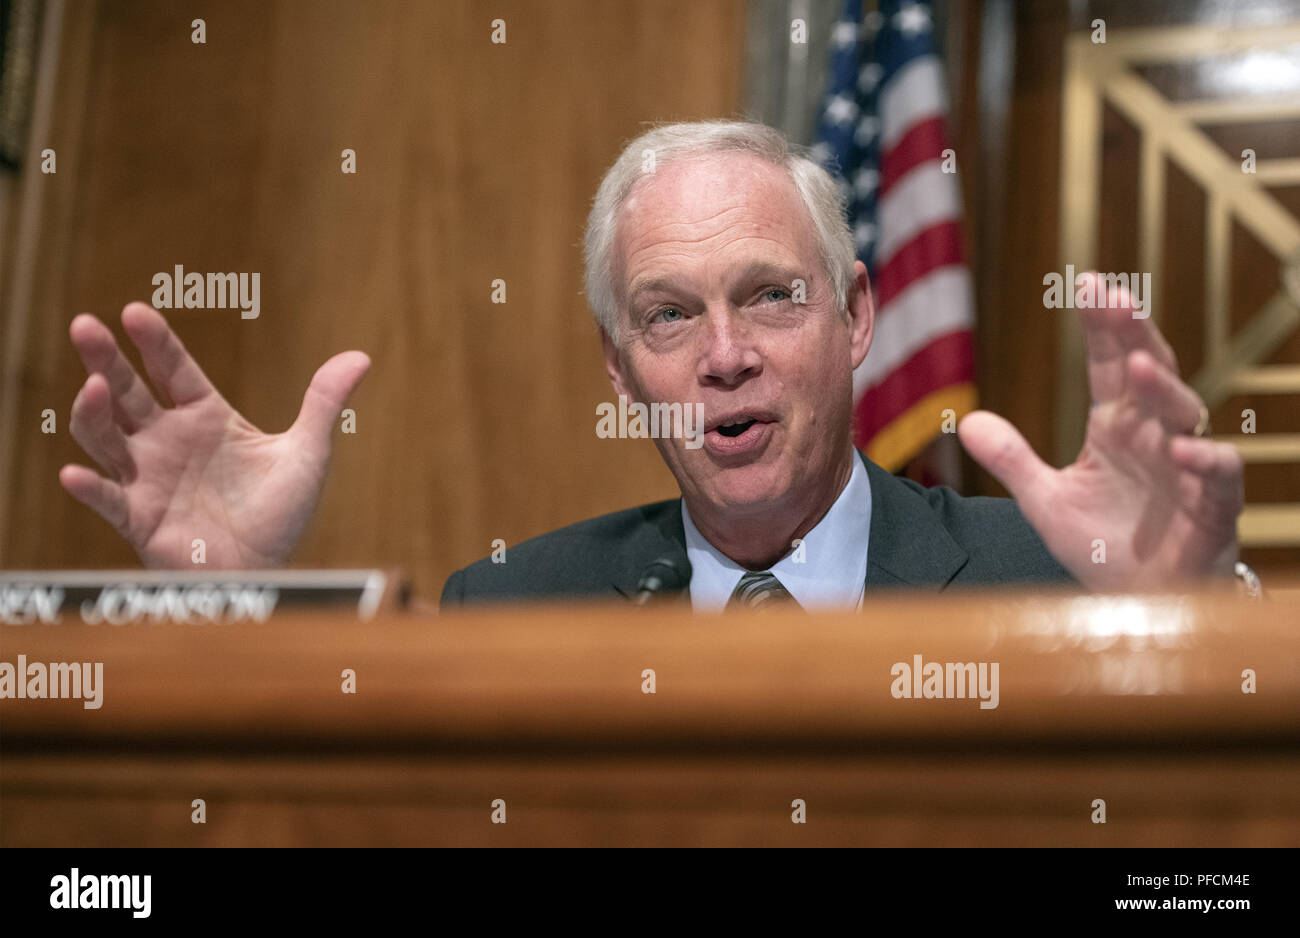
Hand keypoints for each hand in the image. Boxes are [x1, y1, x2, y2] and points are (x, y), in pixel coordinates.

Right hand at [60, 302, 369, 568]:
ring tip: (95, 388)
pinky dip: (89, 489)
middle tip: (85, 326)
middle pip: (126, 391)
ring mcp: (148, 477)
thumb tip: (361, 357)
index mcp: (205, 418)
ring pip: (104, 436)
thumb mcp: (308, 454)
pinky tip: (76, 475)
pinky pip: (107, 500)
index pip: (173, 369)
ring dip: (93, 413)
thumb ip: (324, 403)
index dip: (154, 342)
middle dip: (103, 359)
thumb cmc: (281, 514)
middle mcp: (168, 441)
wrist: (267, 573)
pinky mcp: (139, 518)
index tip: (135, 311)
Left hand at [957, 272, 1242, 590]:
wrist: (1143, 603)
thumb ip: (1012, 460)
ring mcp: (1186, 468)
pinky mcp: (1212, 508)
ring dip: (1162, 389)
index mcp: (1116, 426)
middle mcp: (1154, 436)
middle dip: (1133, 334)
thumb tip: (969, 421)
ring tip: (1135, 364)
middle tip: (1114, 297)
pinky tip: (1182, 450)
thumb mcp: (1046, 502)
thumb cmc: (1105, 545)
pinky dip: (1204, 461)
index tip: (1084, 282)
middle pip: (1148, 372)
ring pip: (1183, 414)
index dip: (1100, 324)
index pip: (1108, 363)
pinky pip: (1218, 477)